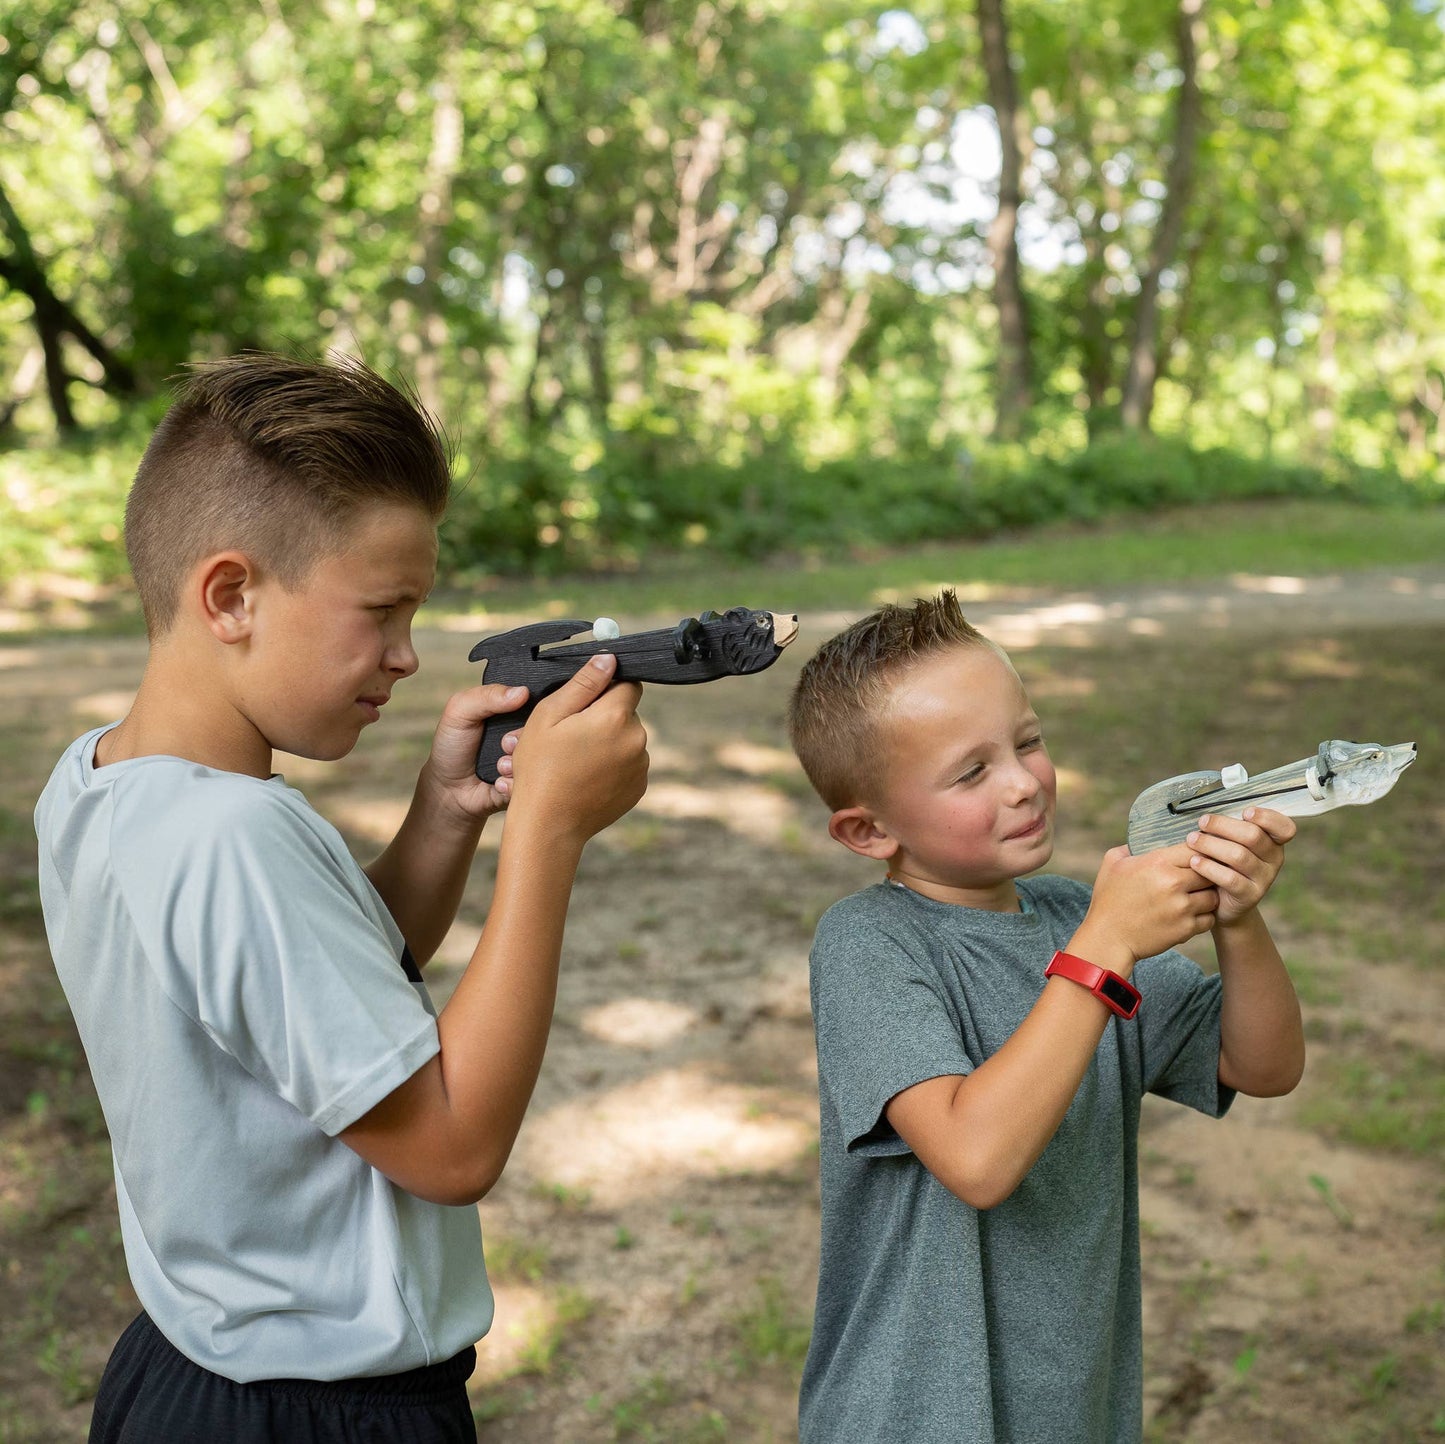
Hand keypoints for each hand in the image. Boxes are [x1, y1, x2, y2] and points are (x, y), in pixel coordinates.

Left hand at [419, 682, 531, 824]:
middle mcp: (528, 733)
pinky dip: (516, 781)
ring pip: (544, 756)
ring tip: (500, 766)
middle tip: (505, 744)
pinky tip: (499, 781)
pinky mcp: (531, 783)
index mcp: (516, 711)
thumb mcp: (459, 712)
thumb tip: (522, 692)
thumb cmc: (452, 746)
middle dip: (524, 736)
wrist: (448, 789)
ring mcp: (532, 759)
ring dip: (519, 761)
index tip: (521, 714)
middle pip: (548, 729)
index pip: (541, 702)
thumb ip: (486, 696)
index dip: (536, 707)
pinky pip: (537, 781)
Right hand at [508, 653, 648, 843]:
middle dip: (603, 717)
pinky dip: (612, 766)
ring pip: (627, 739)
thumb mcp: (550, 716)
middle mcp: (637, 738)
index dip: (605, 688)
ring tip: (575, 760)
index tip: (583, 704)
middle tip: (569, 736)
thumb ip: (583, 684)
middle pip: (626, 712)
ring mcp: (640, 765)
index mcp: (616, 716)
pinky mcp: (639, 787)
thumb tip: (608, 658)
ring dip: (608, 742)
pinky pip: (628, 764)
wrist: (548, 824)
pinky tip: (586, 777)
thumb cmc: (541, 768)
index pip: (627, 683)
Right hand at [1074, 843, 1219, 969]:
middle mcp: (1173, 883)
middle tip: (1198, 878)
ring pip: (1213, 896)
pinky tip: (1191, 914)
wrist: (1107, 938)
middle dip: (1205, 875)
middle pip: (1210, 872)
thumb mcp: (1112, 863)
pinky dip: (1203, 917)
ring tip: (1195, 897)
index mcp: (1157, 863)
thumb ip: (1130, 847)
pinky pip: (1209, 919)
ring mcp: (1182, 908)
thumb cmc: (1108, 899)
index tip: (1194, 857)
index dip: (1198, 852)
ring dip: (1206, 896)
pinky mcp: (1186, 929)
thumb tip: (1144, 838)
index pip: (1196, 848)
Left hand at [1186, 807, 1294, 927]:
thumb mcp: (1229, 843)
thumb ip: (1228, 829)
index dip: (1267, 818)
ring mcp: (1264, 879)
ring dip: (1212, 845)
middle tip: (1202, 822)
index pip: (1284, 828)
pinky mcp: (1249, 896)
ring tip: (1192, 840)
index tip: (1245, 812)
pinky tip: (1195, 861)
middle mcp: (1273, 860)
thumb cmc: (1222, 863)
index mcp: (1272, 842)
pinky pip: (1230, 879)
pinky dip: (1210, 868)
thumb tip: (1208, 815)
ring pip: (1239, 856)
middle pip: (1253, 837)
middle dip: (1224, 826)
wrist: (1220, 901)